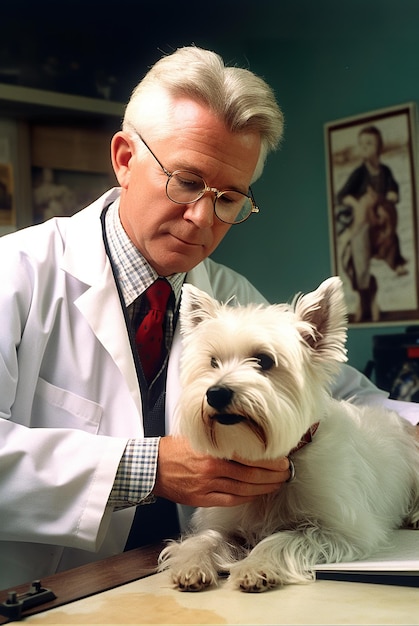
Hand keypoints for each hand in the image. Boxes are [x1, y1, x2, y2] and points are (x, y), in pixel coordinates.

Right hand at [153, 435, 289, 506]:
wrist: (152, 466)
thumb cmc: (175, 448)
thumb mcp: (199, 436)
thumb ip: (221, 439)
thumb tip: (248, 439)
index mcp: (213, 451)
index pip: (249, 457)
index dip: (270, 461)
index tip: (283, 459)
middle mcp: (212, 469)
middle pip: (251, 475)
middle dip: (273, 476)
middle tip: (286, 473)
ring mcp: (208, 486)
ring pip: (244, 489)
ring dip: (264, 488)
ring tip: (277, 484)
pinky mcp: (203, 499)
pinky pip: (231, 499)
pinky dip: (247, 497)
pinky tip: (257, 493)